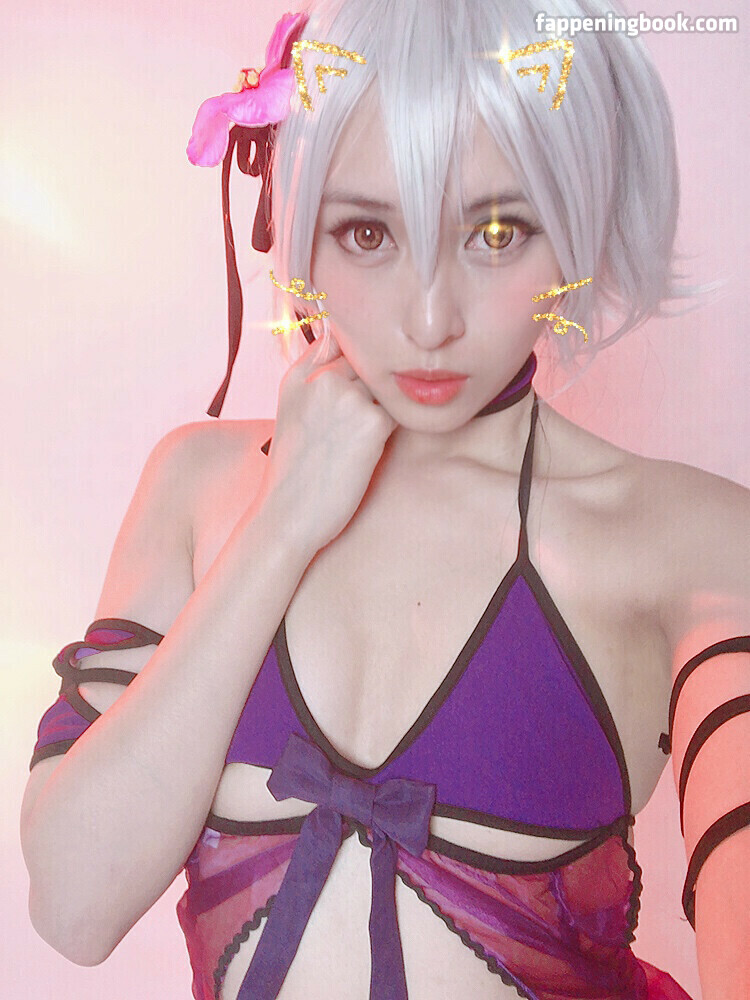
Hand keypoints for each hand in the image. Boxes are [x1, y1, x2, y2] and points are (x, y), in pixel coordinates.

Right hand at [259, 335, 397, 551]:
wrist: (288, 513)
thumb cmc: (293, 467)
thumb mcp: (291, 407)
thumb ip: (313, 369)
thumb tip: (342, 340)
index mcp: (302, 373)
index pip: (343, 342)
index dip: (357, 363)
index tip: (356, 387)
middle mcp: (324, 378)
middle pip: (370, 363)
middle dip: (373, 387)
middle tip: (360, 422)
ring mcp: (349, 398)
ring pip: (386, 388)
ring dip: (384, 408)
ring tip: (360, 439)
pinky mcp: (373, 423)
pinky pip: (399, 413)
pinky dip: (392, 430)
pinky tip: (369, 451)